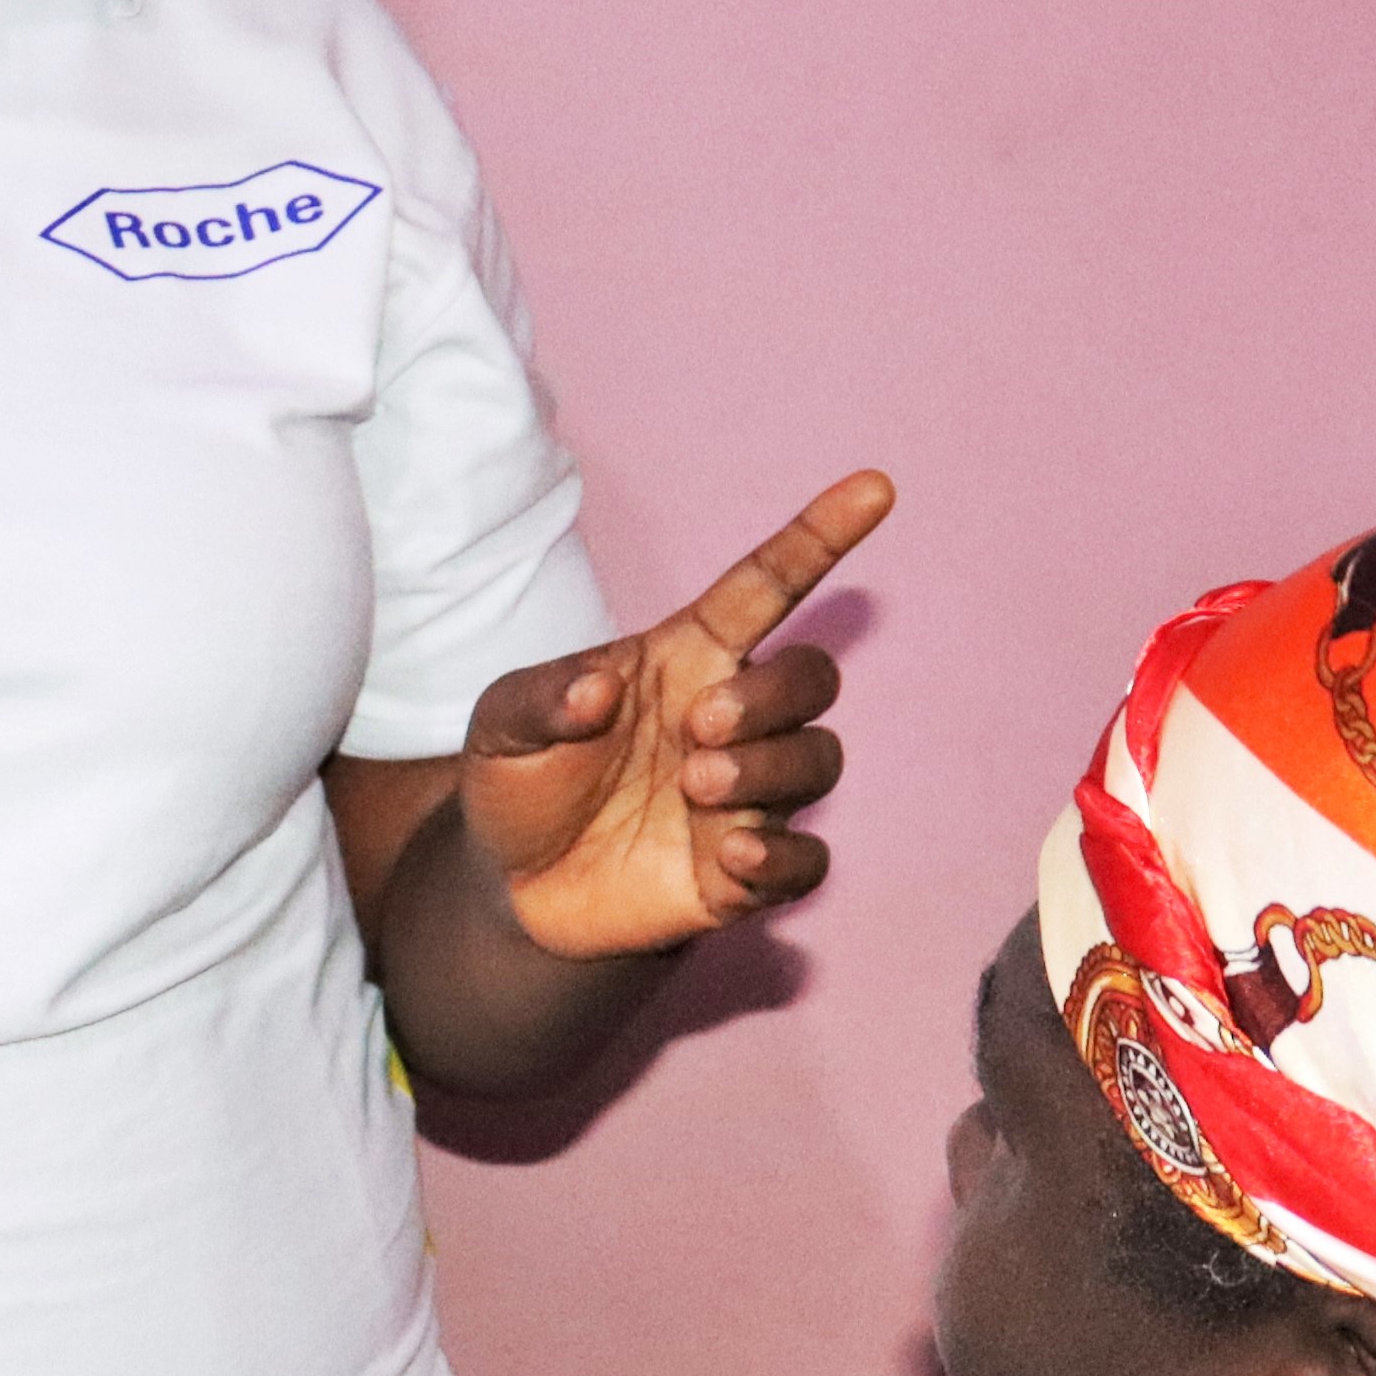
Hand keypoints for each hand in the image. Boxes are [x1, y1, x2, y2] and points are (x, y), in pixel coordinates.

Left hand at [456, 472, 894, 958]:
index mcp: (685, 659)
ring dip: (770, 769)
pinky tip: (731, 853)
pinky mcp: (741, 874)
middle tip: (699, 726)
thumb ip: (541, 699)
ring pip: (817, 762)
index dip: (818, 537)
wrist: (508, 886)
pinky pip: (806, 861)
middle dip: (774, 694)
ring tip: (697, 785)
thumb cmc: (520, 781)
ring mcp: (743, 797)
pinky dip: (781, 856)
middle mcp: (729, 721)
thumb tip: (597, 693)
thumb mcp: (502, 725)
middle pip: (811, 678)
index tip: (873, 488)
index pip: (767, 587)